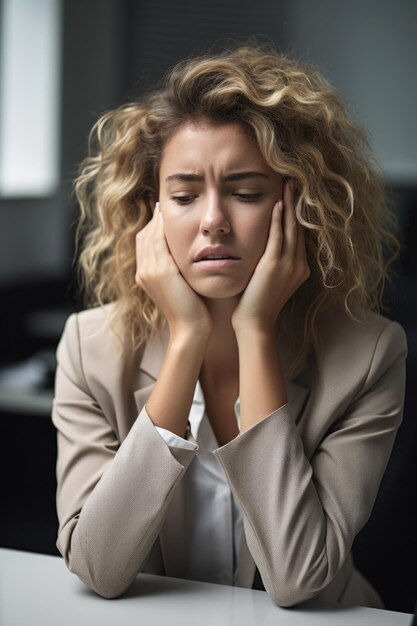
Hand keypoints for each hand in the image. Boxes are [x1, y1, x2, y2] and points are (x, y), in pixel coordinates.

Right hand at [135, 203, 211, 336]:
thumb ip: (176, 270)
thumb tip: (182, 255)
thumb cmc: (192, 310)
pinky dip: (163, 226)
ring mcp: (149, 271)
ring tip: (166, 205)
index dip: (152, 227)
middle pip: (144, 235)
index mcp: (144, 276)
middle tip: (163, 204)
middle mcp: (143, 272)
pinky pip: (158, 240)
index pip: (144, 243)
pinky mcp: (161, 270)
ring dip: (158, 219)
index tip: (162, 214)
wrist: (190, 329)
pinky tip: (171, 216)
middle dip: (153, 219)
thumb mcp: (180, 286)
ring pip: (149, 235)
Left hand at [231, 182, 310, 333]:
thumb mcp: (268, 280)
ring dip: (290, 205)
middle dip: (297, 204)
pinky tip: (277, 204)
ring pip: (292, 228)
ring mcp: (289, 265)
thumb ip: (271, 263)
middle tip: (295, 182)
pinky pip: (278, 236)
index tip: (294, 195)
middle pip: (300, 227)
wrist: (255, 324)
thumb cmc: (255, 305)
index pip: (299, 235)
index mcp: (299, 268)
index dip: (297, 214)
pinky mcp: (274, 265)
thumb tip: (263, 249)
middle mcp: (299, 265)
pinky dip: (278, 219)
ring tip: (288, 185)